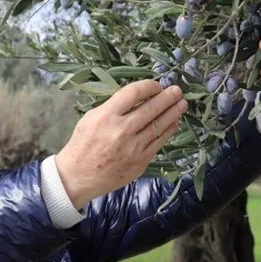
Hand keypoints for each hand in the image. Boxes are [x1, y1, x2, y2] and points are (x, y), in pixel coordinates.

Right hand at [55, 80, 187, 208]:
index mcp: (106, 116)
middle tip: (177, 90)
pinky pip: (159, 141)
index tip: (156, 85)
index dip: (149, 86)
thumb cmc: (82, 144)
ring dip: (173, 112)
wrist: (79, 176)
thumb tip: (137, 98)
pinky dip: (169, 130)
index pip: (134, 93)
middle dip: (167, 97)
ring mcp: (134, 147)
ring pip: (159, 125)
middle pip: (151, 108)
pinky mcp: (141, 161)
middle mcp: (122, 130)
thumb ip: (112, 107)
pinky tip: (174, 122)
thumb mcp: (90, 118)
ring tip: (181, 104)